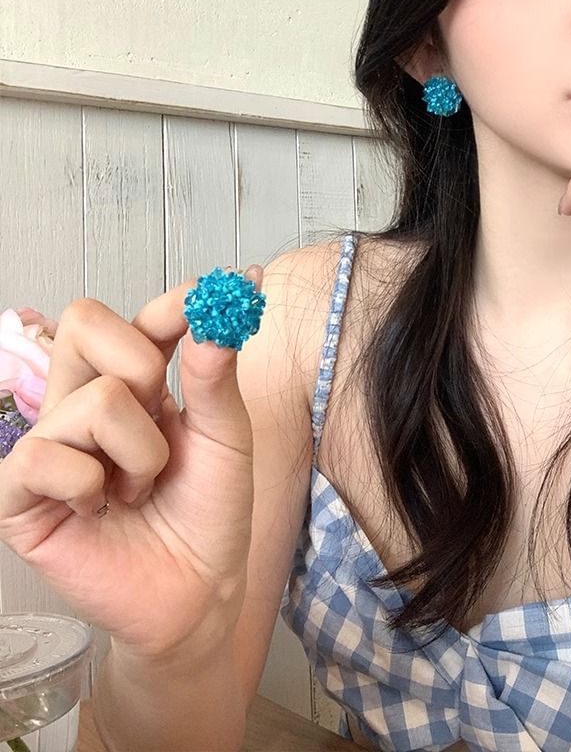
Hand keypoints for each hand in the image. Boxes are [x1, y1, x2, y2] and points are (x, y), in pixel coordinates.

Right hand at [0, 267, 262, 659]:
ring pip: (92, 400)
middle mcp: (86, 401)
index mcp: (135, 383)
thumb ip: (215, 375)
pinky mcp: (21, 494)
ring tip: (140, 490)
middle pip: (85, 322)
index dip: (171, 304)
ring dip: (141, 454)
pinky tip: (101, 510)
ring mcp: (52, 443)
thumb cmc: (210, 513)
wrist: (199, 593)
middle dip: (142, 365)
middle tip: (163, 414)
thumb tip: (220, 310)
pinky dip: (92, 487)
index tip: (209, 300)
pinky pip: (45, 456)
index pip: (136, 318)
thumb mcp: (226, 437)